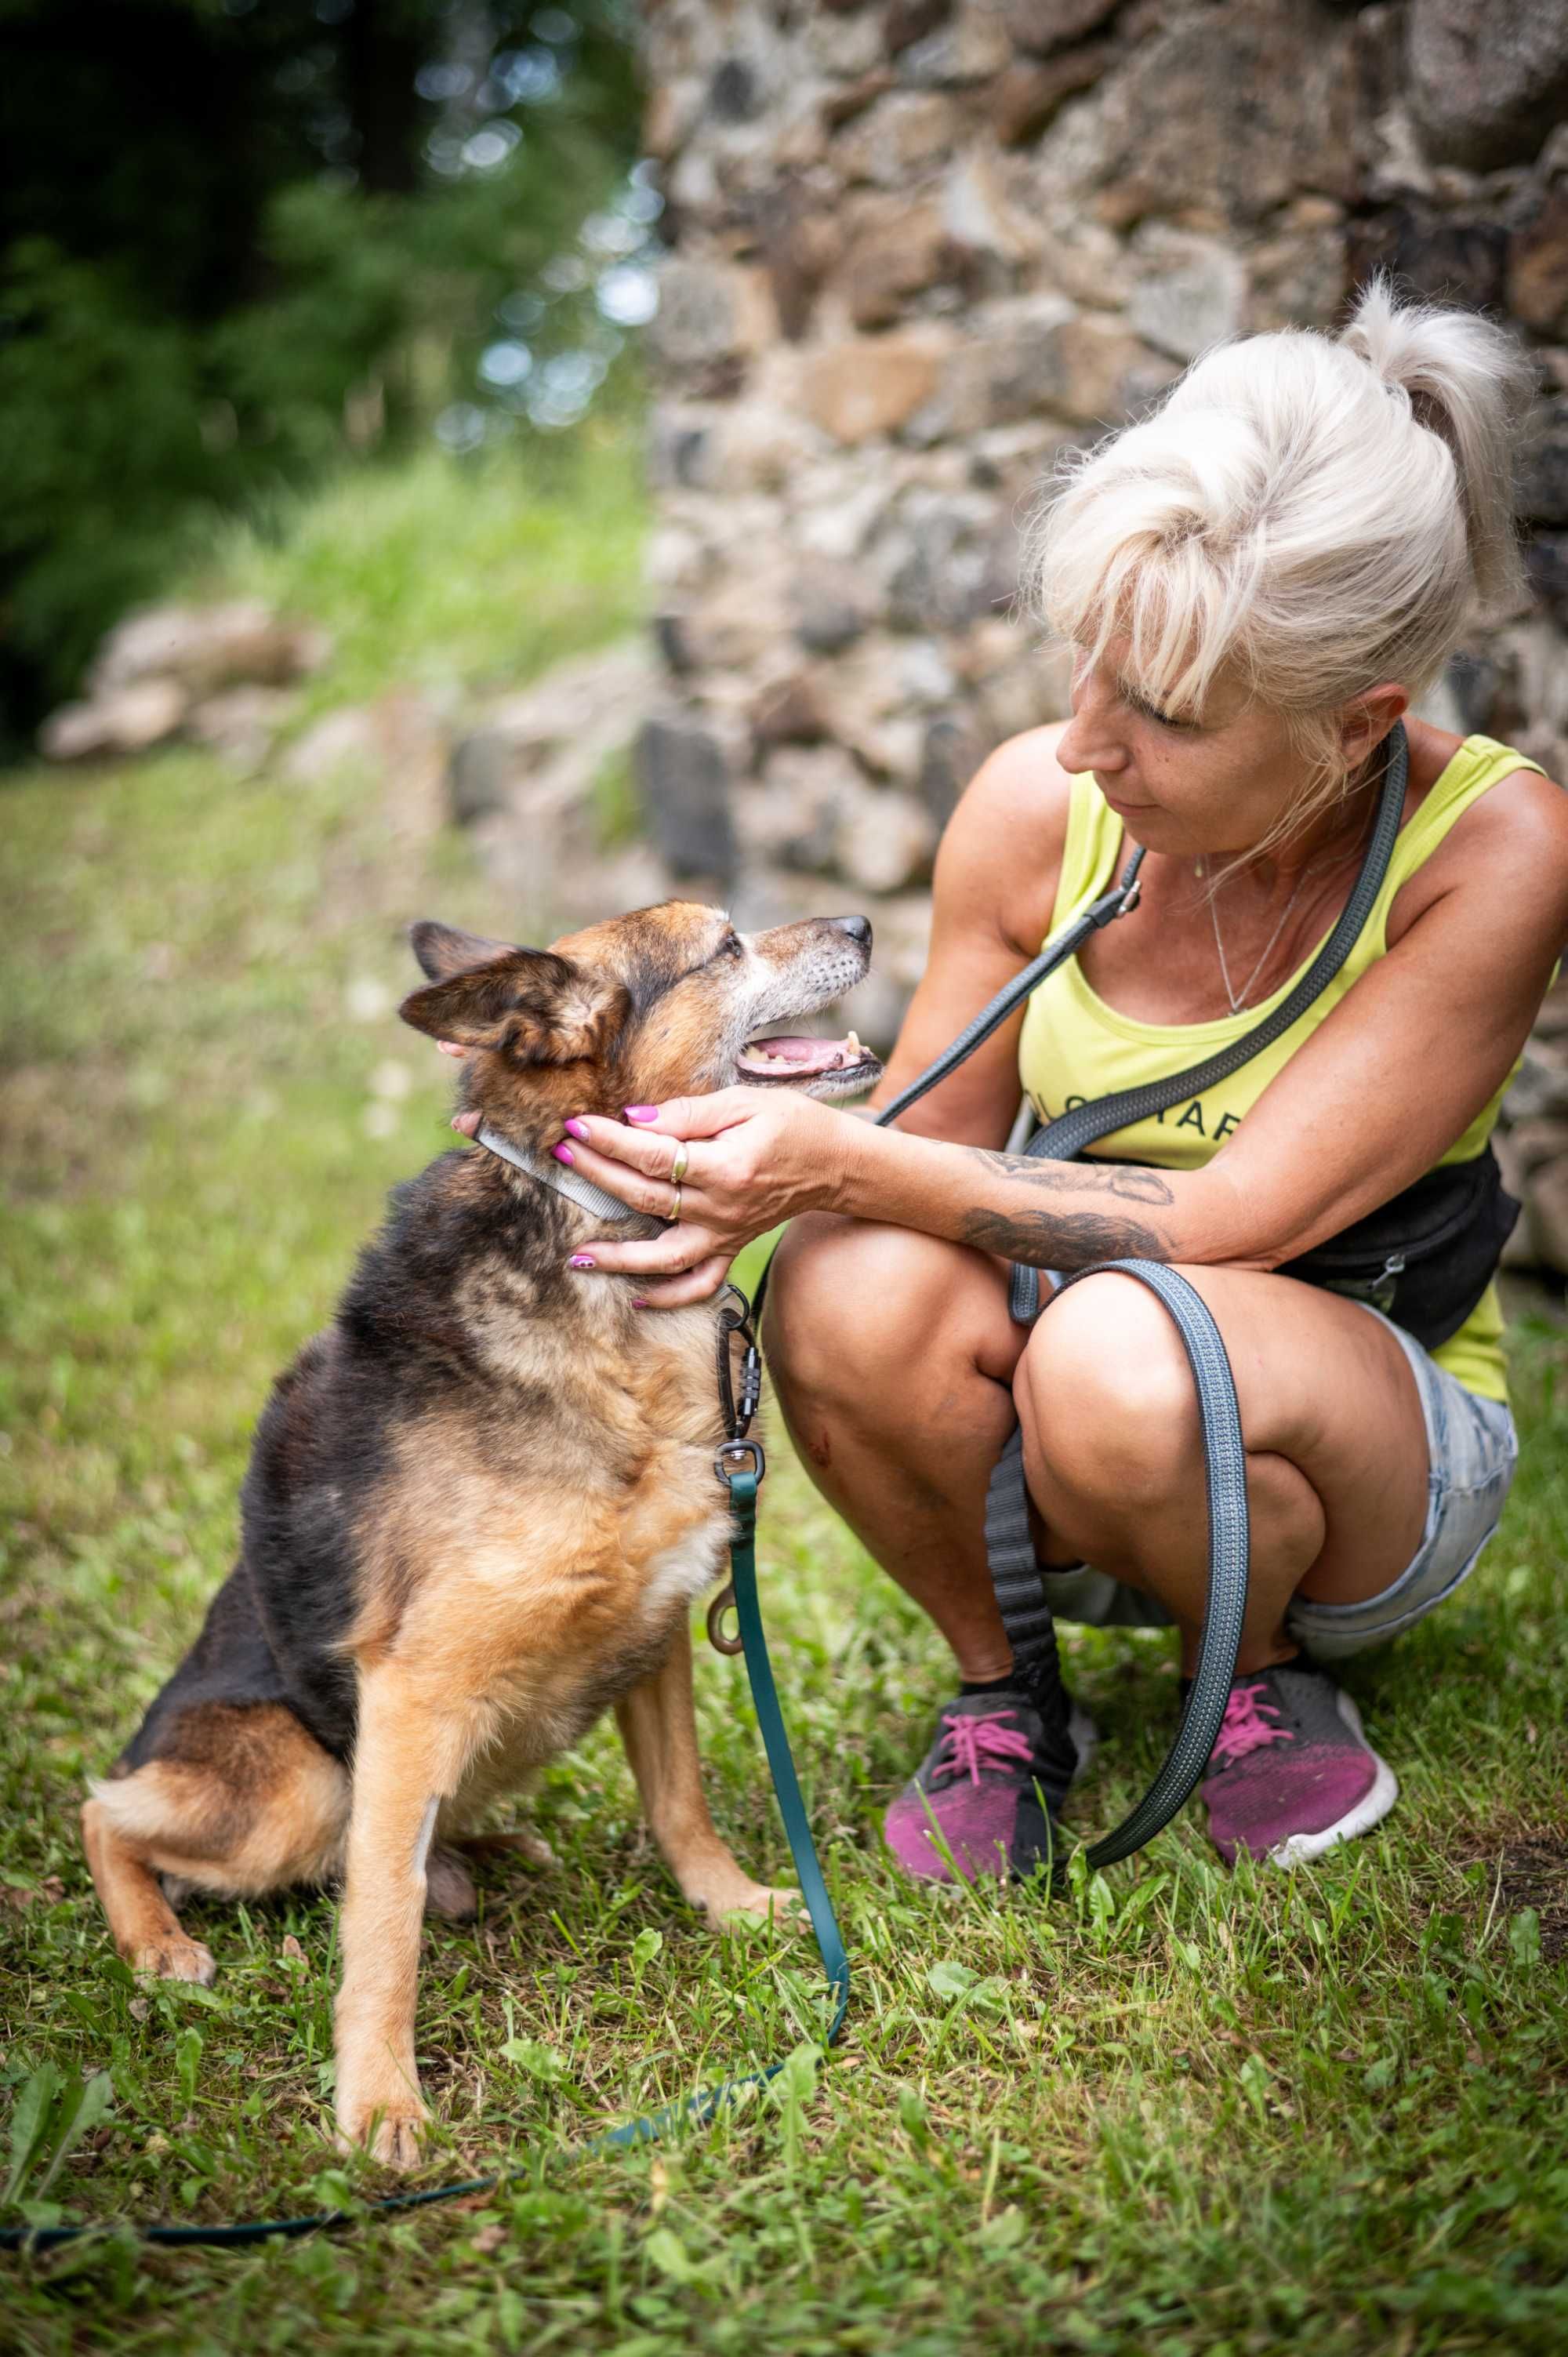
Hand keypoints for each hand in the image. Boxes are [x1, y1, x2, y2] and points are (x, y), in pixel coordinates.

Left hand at [556, 1089, 853, 1306]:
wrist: (838, 1164)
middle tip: (562, 1153)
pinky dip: (669, 1297)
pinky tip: (636, 1298)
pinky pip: (699, 1284)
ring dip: (618, 1258)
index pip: (653, 1155)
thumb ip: (690, 1113)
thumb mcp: (746, 1102)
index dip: (610, 1140)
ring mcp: (725, 1234)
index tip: (577, 1124)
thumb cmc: (795, 1124)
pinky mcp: (731, 1247)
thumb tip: (636, 1118)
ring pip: (663, 1257)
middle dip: (598, 1174)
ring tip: (577, 1256)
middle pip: (646, 1197)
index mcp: (726, 1167)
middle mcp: (722, 1208)